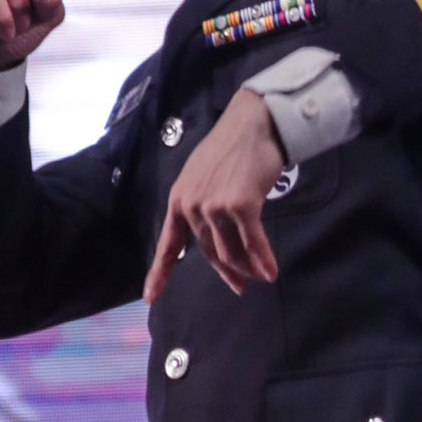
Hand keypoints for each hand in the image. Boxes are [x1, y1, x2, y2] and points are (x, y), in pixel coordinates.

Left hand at [143, 90, 286, 301]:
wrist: (253, 124)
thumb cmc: (232, 149)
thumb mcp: (203, 177)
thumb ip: (202, 206)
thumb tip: (216, 236)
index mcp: (178, 200)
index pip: (168, 244)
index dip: (159, 273)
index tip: (149, 297)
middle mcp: (192, 206)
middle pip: (210, 253)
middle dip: (228, 272)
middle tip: (240, 286)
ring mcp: (215, 206)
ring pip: (231, 251)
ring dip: (248, 267)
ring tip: (260, 275)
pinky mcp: (240, 206)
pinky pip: (253, 243)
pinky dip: (263, 259)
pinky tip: (272, 271)